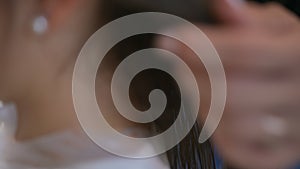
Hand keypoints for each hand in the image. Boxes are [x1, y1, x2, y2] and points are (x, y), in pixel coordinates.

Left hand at [156, 1, 299, 168]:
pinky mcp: (280, 152)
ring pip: (235, 126)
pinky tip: (209, 114)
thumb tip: (223, 4)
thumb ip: (251, 19)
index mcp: (299, 56)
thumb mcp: (279, 27)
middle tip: (176, 66)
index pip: (246, 52)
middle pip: (234, 94)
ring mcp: (292, 130)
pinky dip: (216, 134)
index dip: (202, 46)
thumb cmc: (288, 52)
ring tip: (191, 86)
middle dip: (194, 79)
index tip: (168, 40)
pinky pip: (242, 152)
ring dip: (201, 105)